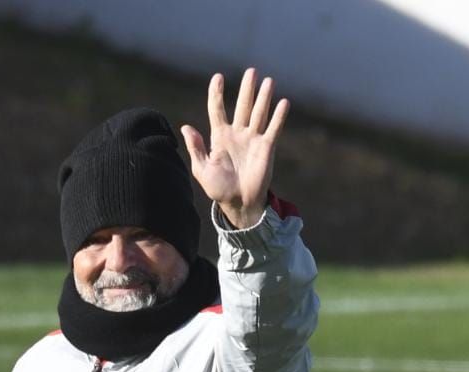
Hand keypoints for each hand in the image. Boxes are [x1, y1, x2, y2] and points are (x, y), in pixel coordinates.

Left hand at [180, 68, 289, 228]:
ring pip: (259, 113)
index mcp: (219, 137)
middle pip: (242, 106)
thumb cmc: (218, 188)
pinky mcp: (266, 147)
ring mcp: (253, 139)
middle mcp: (237, 134)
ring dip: (264, 98)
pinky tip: (283, 102)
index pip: (217, 109)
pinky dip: (278, 116)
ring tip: (268, 81)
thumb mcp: (202, 169)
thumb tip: (186, 127)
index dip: (217, 94)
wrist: (237, 203)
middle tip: (251, 71)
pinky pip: (273, 128)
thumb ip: (196, 148)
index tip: (218, 77)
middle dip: (247, 89)